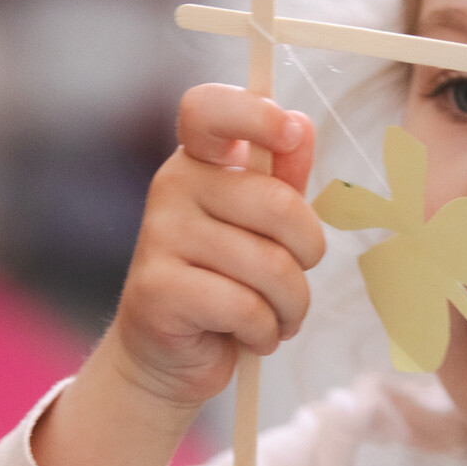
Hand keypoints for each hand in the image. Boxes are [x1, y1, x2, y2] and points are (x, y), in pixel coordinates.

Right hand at [32, 85, 323, 465]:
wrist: (170, 356)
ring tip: (277, 316)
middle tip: (299, 276)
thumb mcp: (261, 227)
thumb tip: (301, 125)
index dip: (253, 113)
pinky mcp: (157, 289)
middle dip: (309, 252)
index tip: (289, 132)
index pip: (208, 109)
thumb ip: (282, 179)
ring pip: (270, 265)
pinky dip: (266, 332)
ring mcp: (159, 236)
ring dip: (292, 304)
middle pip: (276, 204)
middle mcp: (173, 187)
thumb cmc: (226, 281)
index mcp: (200, 161)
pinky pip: (246, 307)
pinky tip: (252, 335)